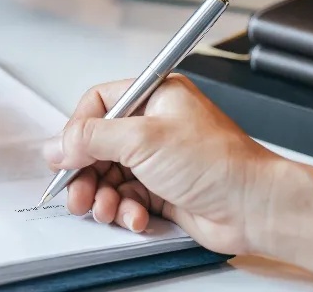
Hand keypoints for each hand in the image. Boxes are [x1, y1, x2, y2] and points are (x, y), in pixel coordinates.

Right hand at [42, 75, 282, 255]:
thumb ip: (91, 138)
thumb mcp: (143, 140)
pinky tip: (133, 216)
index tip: (66, 154)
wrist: (255, 208)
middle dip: (84, 172)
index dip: (77, 130)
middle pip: (97, 145)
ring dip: (101, 195)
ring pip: (108, 175)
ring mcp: (157, 159)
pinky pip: (126, 197)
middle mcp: (154, 125)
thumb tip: (57, 145)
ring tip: (103, 209)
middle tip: (76, 192)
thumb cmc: (218, 164)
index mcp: (154, 96)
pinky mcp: (161, 189)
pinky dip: (124, 209)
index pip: (98, 104)